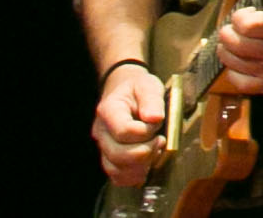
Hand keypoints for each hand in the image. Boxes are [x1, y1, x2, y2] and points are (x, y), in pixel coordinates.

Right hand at [92, 60, 166, 183]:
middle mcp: (101, 132)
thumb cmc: (138, 88)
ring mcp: (103, 148)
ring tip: (155, 152)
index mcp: (109, 111)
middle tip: (160, 141)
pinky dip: (134, 176)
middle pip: (118, 155)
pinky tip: (147, 164)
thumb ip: (152, 100)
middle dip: (145, 152)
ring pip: (116, 170)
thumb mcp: (148, 85)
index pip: (124, 131)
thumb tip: (154, 118)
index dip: (145, 132)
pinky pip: (117, 177)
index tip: (158, 123)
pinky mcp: (110, 159)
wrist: (124, 90)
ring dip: (141, 166)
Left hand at [214, 0, 262, 94]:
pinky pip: (240, 81)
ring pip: (233, 62)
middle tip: (233, 29)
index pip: (247, 24)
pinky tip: (239, 62)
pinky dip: (234, 71)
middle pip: (236, 43)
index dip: (239, 17)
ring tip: (231, 44)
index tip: (244, 14)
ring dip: (227, 51)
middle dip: (228, 33)